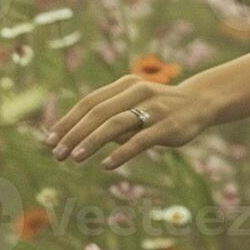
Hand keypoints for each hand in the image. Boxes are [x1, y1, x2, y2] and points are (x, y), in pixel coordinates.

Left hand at [47, 75, 213, 170]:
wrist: (200, 102)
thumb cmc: (159, 106)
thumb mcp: (134, 104)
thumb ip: (110, 116)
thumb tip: (78, 139)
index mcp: (126, 84)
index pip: (89, 102)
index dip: (67, 121)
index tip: (49, 140)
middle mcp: (138, 92)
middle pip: (98, 112)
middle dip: (74, 133)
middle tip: (56, 153)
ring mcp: (154, 109)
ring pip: (116, 124)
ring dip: (91, 141)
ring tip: (74, 158)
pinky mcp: (168, 126)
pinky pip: (140, 141)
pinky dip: (121, 153)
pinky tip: (106, 165)